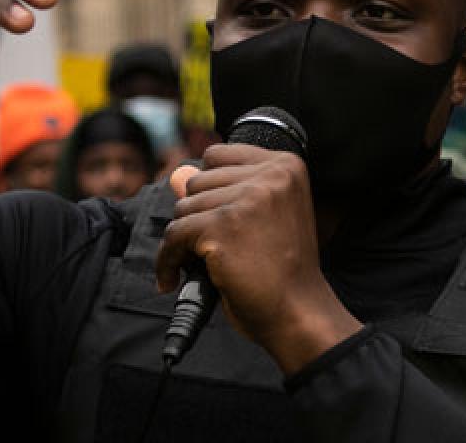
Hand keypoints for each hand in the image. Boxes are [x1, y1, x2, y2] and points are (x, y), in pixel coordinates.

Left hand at [155, 145, 360, 374]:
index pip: (219, 155)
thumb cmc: (285, 269)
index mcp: (287, 166)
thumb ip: (228, 190)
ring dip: (184, 240)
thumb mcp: (269, 215)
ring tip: (200, 262)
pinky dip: (167, 261)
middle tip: (211, 245)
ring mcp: (246, 198)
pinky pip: (173, 236)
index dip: (210, 188)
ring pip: (183, 208)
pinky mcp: (222, 226)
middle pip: (198, 181)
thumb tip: (176, 176)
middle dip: (198, 216)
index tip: (215, 215)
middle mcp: (270, 175)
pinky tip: (173, 277)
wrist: (297, 310)